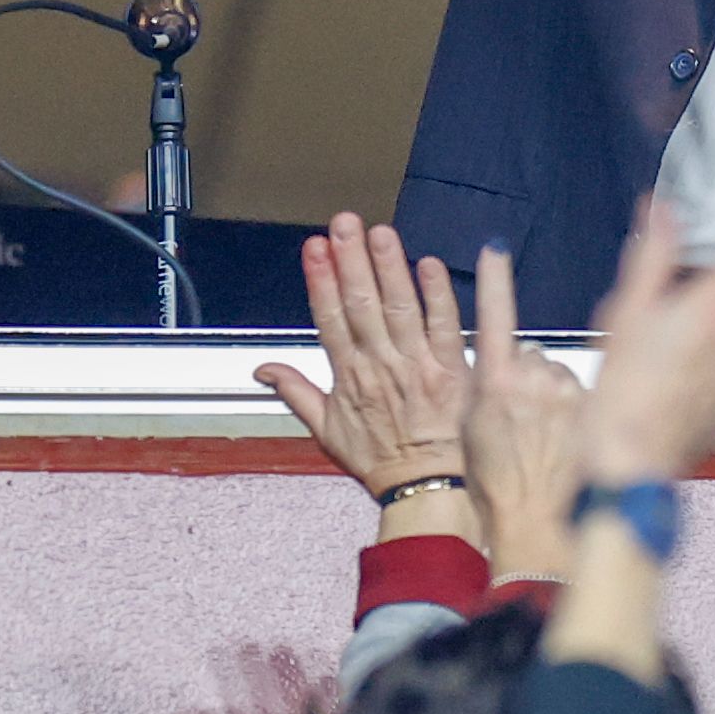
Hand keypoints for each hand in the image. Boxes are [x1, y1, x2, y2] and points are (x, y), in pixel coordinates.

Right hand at [254, 215, 470, 505]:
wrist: (426, 490)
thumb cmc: (381, 462)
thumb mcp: (328, 433)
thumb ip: (296, 393)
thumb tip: (263, 371)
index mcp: (349, 377)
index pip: (329, 320)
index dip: (320, 282)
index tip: (314, 248)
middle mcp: (381, 366)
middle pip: (361, 305)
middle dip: (350, 261)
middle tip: (344, 224)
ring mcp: (417, 366)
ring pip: (400, 308)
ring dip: (389, 268)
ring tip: (379, 233)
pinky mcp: (452, 371)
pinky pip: (445, 327)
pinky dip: (438, 296)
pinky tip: (429, 265)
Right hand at [457, 250, 586, 584]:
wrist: (539, 524)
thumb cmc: (500, 488)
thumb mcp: (472, 434)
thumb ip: (484, 390)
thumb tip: (499, 366)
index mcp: (493, 382)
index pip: (494, 315)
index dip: (495, 280)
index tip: (495, 250)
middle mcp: (531, 380)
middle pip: (532, 356)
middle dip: (530, 378)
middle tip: (525, 422)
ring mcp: (566, 393)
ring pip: (560, 376)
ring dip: (556, 397)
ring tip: (548, 438)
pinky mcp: (594, 408)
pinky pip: (584, 394)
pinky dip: (579, 411)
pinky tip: (570, 440)